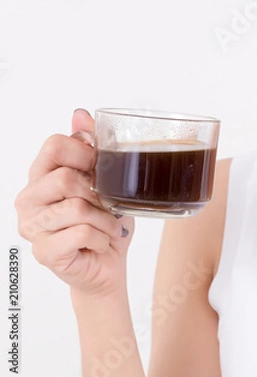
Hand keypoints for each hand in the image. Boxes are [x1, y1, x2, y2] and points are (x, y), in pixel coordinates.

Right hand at [14, 109, 134, 298]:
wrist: (107, 262)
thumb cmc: (104, 219)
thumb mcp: (105, 178)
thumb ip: (91, 145)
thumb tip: (79, 114)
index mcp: (41, 176)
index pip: (53, 146)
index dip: (84, 153)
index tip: (100, 168)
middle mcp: (29, 199)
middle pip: (64, 177)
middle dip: (97, 191)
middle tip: (107, 204)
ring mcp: (32, 227)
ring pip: (76, 207)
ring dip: (105, 218)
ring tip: (109, 226)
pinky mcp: (44, 252)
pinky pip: (81, 233)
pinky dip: (102, 236)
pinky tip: (100, 241)